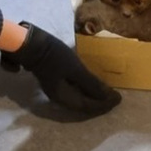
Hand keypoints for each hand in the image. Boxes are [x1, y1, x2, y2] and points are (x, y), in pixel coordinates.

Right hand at [0, 22, 121, 114]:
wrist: (31, 43)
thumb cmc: (54, 55)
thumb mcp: (74, 68)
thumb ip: (90, 83)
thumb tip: (108, 96)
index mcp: (63, 97)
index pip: (87, 106)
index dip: (104, 104)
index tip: (119, 99)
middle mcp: (59, 98)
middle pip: (83, 106)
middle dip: (100, 103)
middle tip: (116, 98)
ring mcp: (56, 90)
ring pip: (79, 99)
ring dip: (93, 97)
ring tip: (107, 92)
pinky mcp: (56, 81)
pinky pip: (75, 91)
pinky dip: (86, 90)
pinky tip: (92, 84)